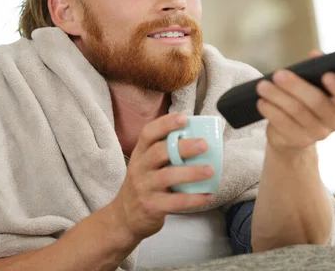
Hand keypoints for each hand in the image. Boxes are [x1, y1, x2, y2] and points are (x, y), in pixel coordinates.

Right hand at [111, 113, 213, 239]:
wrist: (124, 217)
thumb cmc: (144, 184)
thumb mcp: (146, 165)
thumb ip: (165, 152)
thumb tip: (198, 138)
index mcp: (140, 153)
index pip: (148, 133)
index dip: (165, 124)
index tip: (184, 118)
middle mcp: (139, 167)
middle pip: (159, 152)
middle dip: (183, 147)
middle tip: (204, 144)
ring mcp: (144, 187)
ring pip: (167, 176)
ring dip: (191, 172)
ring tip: (210, 170)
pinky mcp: (151, 206)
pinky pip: (175, 202)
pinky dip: (194, 199)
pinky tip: (208, 195)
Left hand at [256, 50, 334, 153]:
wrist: (293, 133)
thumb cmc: (306, 100)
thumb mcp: (313, 84)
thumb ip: (317, 69)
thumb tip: (315, 55)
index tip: (326, 74)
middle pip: (316, 102)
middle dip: (295, 86)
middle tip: (278, 74)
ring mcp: (318, 133)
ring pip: (296, 111)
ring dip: (277, 96)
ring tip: (262, 86)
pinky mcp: (299, 141)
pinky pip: (284, 124)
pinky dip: (271, 110)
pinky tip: (261, 102)